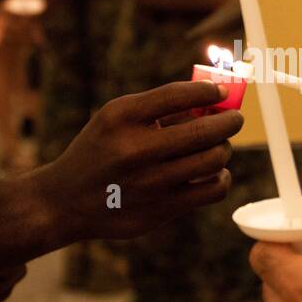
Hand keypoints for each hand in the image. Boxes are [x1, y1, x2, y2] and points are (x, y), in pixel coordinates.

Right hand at [33, 80, 242, 240]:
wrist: (67, 200)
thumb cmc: (101, 150)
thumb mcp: (116, 118)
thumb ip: (160, 108)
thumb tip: (214, 100)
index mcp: (122, 117)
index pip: (179, 94)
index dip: (210, 91)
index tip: (221, 93)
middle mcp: (136, 149)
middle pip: (205, 130)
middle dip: (229, 120)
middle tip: (234, 119)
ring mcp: (150, 182)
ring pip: (214, 159)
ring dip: (223, 149)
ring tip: (217, 146)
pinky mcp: (161, 210)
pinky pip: (213, 190)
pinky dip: (221, 178)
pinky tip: (214, 173)